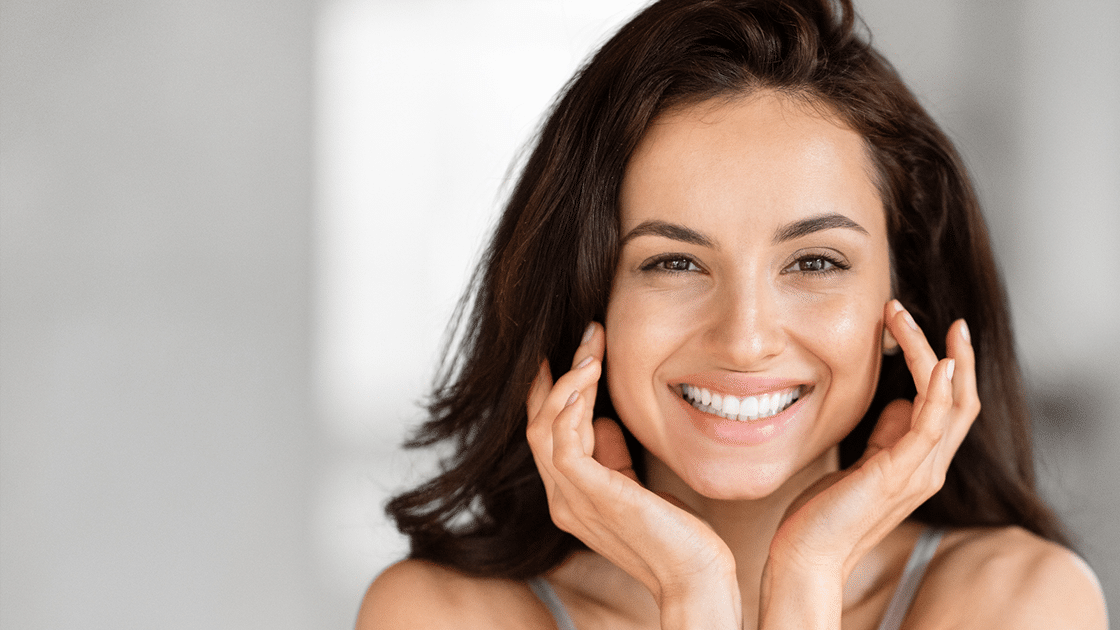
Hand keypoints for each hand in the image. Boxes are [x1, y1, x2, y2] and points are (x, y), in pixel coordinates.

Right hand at [526, 323, 739, 623]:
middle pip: (538, 422)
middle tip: (589, 335)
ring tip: (592, 349)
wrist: (695, 576)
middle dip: (560, 373)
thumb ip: (612, 456)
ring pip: (545, 427)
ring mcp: (571, 500)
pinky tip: (588, 380)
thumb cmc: (675, 533)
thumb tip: (600, 420)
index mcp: (571, 495)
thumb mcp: (636, 484)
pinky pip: (562, 443)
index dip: (553, 389)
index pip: (546, 432)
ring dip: (567, 381)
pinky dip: (569, 407)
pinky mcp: (589, 497)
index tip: (573, 350)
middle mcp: (562, 498)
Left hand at [768, 300, 978, 577]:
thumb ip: (886, 438)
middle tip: (937, 316)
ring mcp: (918, 473)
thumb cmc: (826, 513)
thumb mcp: (861, 464)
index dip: (952, 368)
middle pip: (962, 400)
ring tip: (905, 317)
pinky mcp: (897, 475)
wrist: (807, 555)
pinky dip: (939, 392)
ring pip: (949, 403)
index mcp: (921, 464)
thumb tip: (900, 403)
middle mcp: (929, 468)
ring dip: (933, 354)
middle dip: (954, 353)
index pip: (952, 408)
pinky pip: (931, 427)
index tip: (935, 329)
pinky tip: (938, 362)